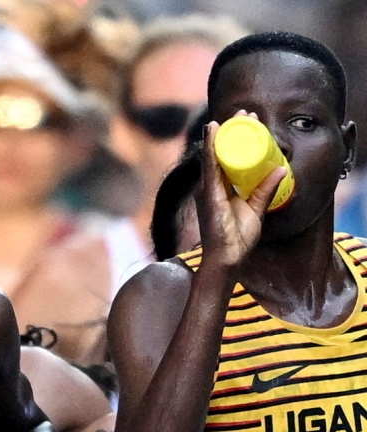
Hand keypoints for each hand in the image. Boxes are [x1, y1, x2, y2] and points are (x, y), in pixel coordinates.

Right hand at [197, 112, 286, 270]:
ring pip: (214, 154)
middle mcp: (210, 186)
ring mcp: (207, 189)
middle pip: (220, 152)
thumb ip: (266, 190)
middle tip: (246, 113)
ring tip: (236, 116)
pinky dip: (211, 147)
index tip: (250, 121)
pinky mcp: (208, 193)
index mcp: (220, 189)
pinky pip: (209, 165)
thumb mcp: (257, 209)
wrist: (226, 259)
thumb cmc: (237, 239)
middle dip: (232, 130)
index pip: (228, 158)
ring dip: (224, 133)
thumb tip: (283, 169)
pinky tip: (214, 133)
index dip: (237, 139)